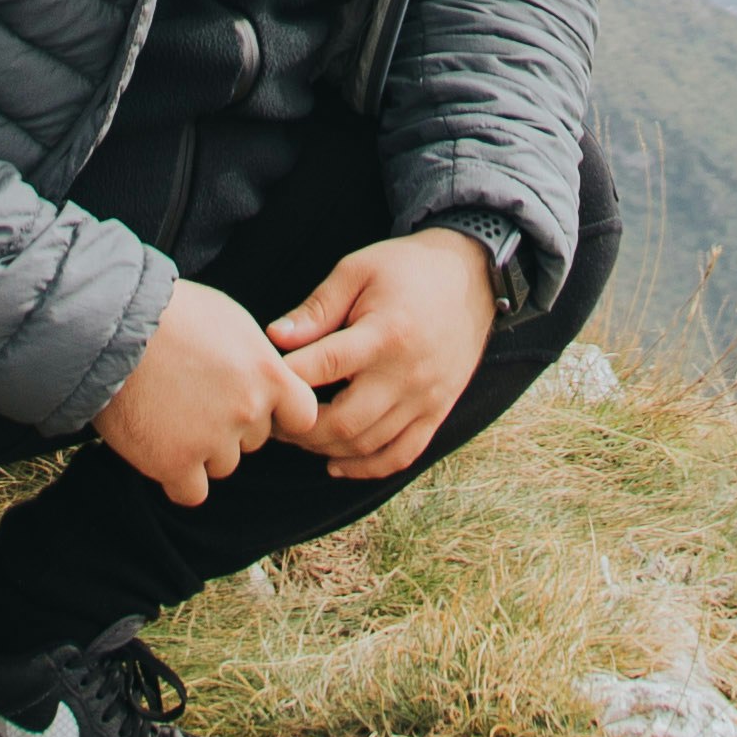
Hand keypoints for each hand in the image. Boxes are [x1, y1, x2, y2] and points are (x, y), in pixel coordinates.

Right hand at [96, 279, 322, 506]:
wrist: (114, 326)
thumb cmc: (171, 313)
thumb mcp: (231, 321)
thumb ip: (255, 358)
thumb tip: (261, 376)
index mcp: (268, 374)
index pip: (303, 416)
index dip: (280, 413)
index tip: (259, 405)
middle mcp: (248, 411)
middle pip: (254, 439)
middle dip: (231, 425)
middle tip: (194, 398)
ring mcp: (212, 441)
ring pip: (223, 464)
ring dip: (202, 450)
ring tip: (170, 414)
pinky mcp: (174, 463)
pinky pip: (191, 492)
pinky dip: (178, 477)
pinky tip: (161, 450)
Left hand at [267, 230, 498, 484]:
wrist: (472, 276)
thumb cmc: (407, 268)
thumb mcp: (357, 271)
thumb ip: (316, 309)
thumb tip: (273, 338)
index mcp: (384, 334)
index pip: (324, 366)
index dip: (288, 378)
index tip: (264, 378)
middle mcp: (407, 374)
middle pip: (343, 422)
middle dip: (300, 427)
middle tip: (275, 415)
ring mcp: (425, 398)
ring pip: (367, 444)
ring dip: (325, 449)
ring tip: (299, 433)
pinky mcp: (437, 411)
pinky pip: (401, 455)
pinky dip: (366, 468)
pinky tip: (336, 463)